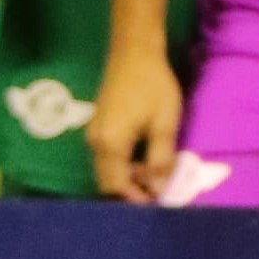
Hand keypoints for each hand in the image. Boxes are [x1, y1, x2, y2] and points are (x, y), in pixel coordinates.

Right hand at [87, 50, 182, 203]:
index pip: (117, 186)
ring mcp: (94, 135)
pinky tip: (146, 160)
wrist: (134, 54)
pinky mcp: (99, 128)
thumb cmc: (153, 86)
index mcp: (109, 145)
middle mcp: (95, 143)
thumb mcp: (164, 123)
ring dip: (130, 178)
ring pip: (108, 170)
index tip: (158, 205)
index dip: (136, 199)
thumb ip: (161, 159)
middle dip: (132, 192)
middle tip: (160, 193)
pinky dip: (125, 165)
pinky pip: (108, 157)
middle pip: (108, 181)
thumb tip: (160, 190)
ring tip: (158, 176)